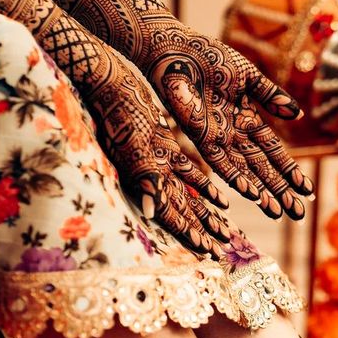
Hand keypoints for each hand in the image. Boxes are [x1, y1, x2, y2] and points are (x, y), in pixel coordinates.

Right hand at [87, 54, 229, 257]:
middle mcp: (152, 177)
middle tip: (223, 250)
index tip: (207, 251)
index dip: (187, 233)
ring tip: (227, 232)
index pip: (169, 214)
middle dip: (202, 231)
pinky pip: (189, 173)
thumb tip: (151, 212)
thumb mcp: (133, 146)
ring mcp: (160, 164)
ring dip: (206, 214)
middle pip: (181, 211)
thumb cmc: (118, 115)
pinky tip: (223, 201)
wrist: (110, 87)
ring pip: (188, 195)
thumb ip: (144, 178)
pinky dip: (205, 187)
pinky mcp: (165, 149)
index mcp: (144, 180)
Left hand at [147, 26, 313, 219]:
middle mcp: (234, 135)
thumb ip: (271, 96)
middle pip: (263, 168)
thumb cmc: (209, 58)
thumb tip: (298, 114)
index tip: (307, 191)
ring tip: (278, 211)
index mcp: (247, 119)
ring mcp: (218, 138)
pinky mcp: (200, 136)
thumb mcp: (248, 77)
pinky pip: (221, 163)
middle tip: (298, 213)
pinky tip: (251, 194)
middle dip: (281, 191)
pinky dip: (237, 178)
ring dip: (262, 192)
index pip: (274, 152)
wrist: (177, 51)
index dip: (290, 171)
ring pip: (245, 172)